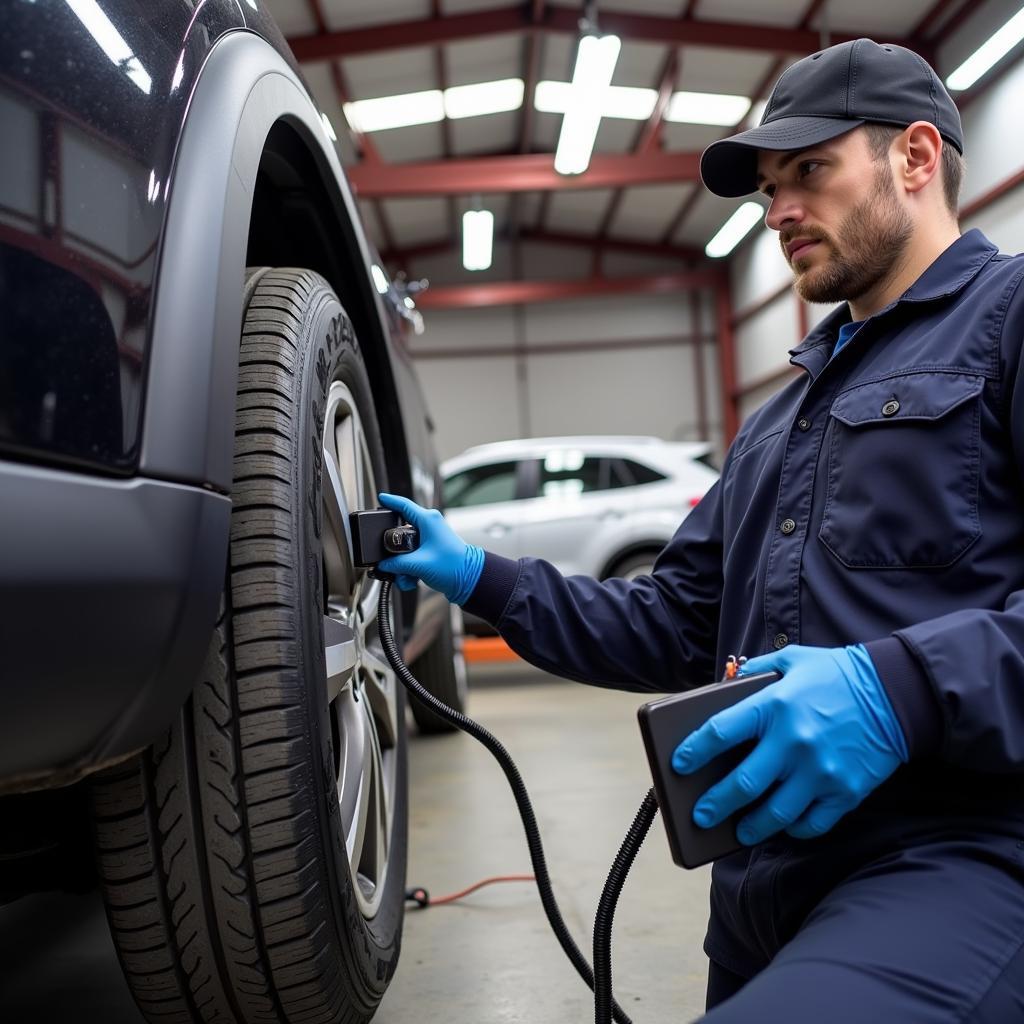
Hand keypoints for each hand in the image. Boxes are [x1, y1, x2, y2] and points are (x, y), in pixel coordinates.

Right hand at [376, 493, 484, 604]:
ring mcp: (430, 539)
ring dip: (402, 566)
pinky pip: (411, 558)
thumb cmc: (453, 567)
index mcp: (428, 520)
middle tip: (391, 563)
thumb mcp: (418, 564)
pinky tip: (411, 580)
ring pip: (404, 550)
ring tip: (406, 577)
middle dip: (394, 553)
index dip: (389, 501)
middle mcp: (429, 527)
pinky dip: (409, 570)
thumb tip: (383, 565)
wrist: (470, 580)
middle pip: (400, 533)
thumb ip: (396, 564)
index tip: (380, 497)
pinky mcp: (430, 552)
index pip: (403, 505)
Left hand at [671, 644, 907, 843]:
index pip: (721, 732)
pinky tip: (781, 827)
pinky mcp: (845, 792)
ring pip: (775, 813)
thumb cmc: (837, 675)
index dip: (694, 751)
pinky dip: (792, 829)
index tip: (679, 765)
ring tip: (736, 832)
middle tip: (699, 815)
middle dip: (715, 804)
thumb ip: (756, 670)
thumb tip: (726, 683)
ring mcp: (820, 771)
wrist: (895, 694)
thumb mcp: (793, 659)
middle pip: (743, 784)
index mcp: (775, 705)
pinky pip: (811, 823)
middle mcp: (794, 741)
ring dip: (750, 828)